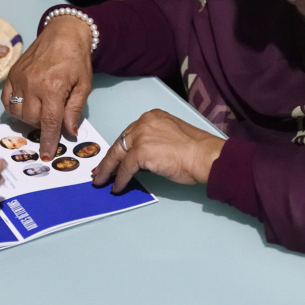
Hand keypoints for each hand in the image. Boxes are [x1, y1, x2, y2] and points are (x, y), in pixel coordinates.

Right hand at [1, 16, 92, 160]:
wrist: (63, 33)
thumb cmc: (77, 59)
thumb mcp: (84, 85)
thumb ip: (75, 110)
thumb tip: (69, 132)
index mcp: (53, 88)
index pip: (49, 123)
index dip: (48, 141)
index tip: (46, 156)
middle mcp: (33, 85)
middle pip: (32, 119)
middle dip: (42, 125)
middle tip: (52, 118)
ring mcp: (19, 79)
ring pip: (17, 112)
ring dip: (28, 118)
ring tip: (41, 110)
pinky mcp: (11, 74)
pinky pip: (6, 100)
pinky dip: (14, 107)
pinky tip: (25, 105)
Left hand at [92, 109, 224, 192]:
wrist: (205, 156)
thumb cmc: (196, 150)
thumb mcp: (171, 137)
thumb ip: (155, 141)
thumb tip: (141, 159)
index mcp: (153, 116)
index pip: (130, 133)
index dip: (120, 148)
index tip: (113, 158)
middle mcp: (144, 122)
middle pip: (120, 142)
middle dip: (109, 159)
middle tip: (100, 171)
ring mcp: (141, 136)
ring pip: (118, 155)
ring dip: (108, 170)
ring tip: (102, 181)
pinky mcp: (141, 152)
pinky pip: (125, 169)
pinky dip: (120, 179)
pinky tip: (117, 187)